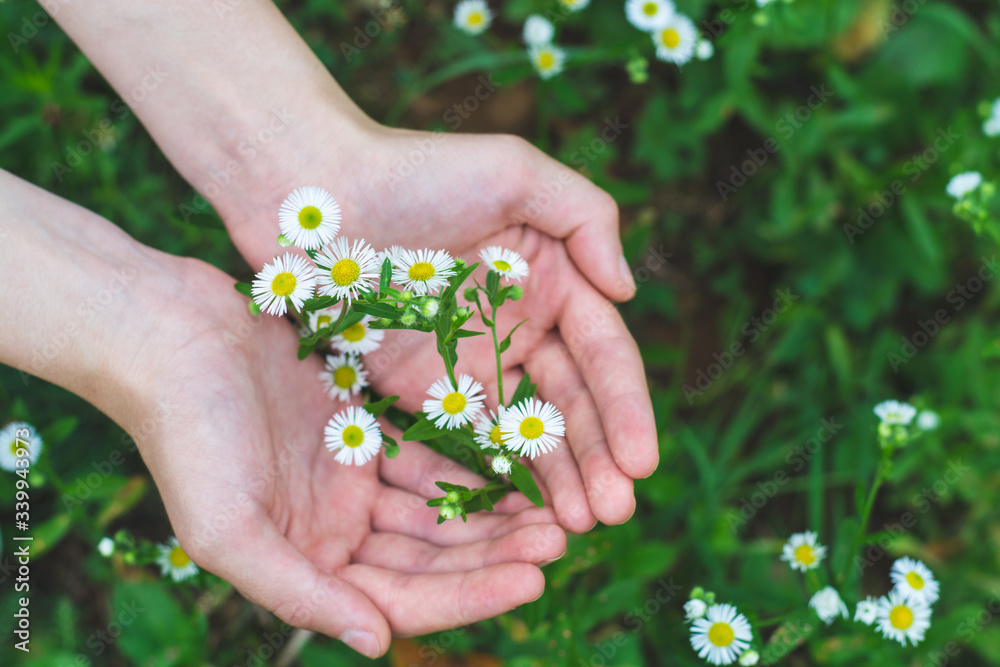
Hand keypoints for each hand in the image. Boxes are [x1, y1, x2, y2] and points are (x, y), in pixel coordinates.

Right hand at [131, 258, 566, 656]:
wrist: (170, 335)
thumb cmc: (187, 433)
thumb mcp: (227, 529)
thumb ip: (299, 592)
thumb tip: (377, 643)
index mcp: (306, 563)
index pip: (404, 596)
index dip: (471, 593)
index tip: (535, 576)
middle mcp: (334, 529)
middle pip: (433, 555)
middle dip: (495, 552)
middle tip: (562, 539)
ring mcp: (349, 477)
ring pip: (438, 508)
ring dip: (492, 511)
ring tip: (553, 505)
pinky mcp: (360, 426)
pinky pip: (428, 453)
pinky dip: (468, 463)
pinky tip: (514, 460)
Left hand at [218, 125, 659, 531]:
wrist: (312, 196)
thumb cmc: (414, 170)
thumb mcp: (514, 171)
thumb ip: (587, 217)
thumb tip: (626, 289)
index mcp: (552, 280)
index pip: (602, 355)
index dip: (625, 409)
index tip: (640, 462)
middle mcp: (520, 327)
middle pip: (571, 405)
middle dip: (597, 459)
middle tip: (613, 512)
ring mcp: (472, 362)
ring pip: (526, 432)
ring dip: (557, 480)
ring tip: (576, 527)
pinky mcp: (424, 388)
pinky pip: (470, 441)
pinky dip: (499, 478)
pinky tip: (518, 516)